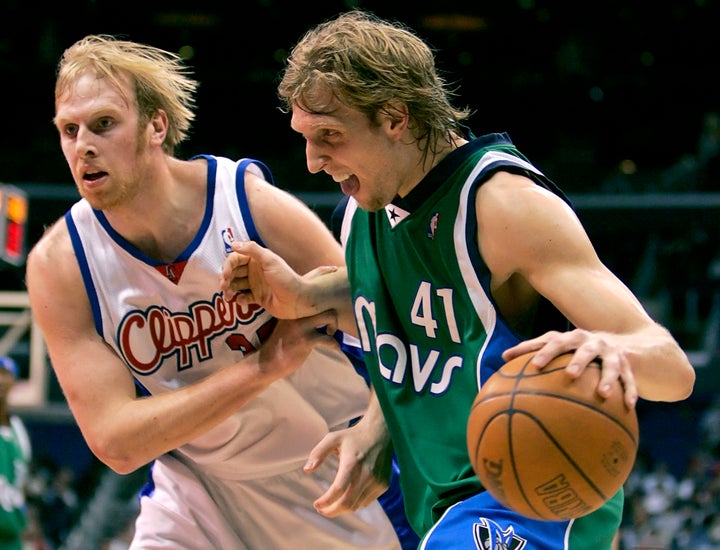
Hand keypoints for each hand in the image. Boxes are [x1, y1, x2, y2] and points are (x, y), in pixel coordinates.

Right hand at [220, 240, 337, 318]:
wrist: (298, 299)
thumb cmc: (286, 278)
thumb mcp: (270, 260)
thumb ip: (252, 250)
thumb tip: (233, 243)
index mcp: (257, 260)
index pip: (235, 259)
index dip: (228, 266)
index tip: (226, 275)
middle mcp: (255, 271)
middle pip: (233, 272)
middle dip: (226, 279)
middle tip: (224, 287)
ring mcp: (256, 285)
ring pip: (236, 285)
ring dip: (229, 290)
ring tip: (228, 297)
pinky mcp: (258, 298)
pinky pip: (243, 298)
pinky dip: (240, 299)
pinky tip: (242, 301)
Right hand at [258, 311, 339, 381]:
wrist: (266, 362)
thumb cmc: (278, 346)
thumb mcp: (286, 326)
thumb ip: (298, 319)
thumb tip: (316, 318)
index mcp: (291, 309)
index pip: (312, 298)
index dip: (322, 306)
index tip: (324, 316)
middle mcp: (296, 314)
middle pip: (323, 304)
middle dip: (331, 314)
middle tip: (328, 326)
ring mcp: (301, 327)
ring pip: (328, 316)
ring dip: (334, 325)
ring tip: (330, 334)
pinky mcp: (306, 340)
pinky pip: (328, 338)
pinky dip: (334, 344)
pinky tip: (334, 347)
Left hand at [303, 418, 393, 516]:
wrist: (380, 434)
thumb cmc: (353, 437)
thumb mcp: (333, 438)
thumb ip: (318, 453)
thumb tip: (306, 469)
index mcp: (352, 463)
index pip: (338, 490)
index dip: (326, 501)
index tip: (316, 504)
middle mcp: (366, 474)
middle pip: (347, 504)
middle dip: (332, 511)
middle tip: (321, 510)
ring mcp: (377, 481)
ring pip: (357, 506)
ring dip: (343, 509)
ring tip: (332, 504)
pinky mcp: (383, 485)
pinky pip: (366, 502)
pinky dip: (355, 503)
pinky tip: (348, 496)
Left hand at [502, 328, 638, 407]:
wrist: (624, 343)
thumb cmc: (578, 349)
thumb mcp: (560, 347)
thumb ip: (534, 352)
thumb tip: (501, 360)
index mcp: (572, 338)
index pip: (554, 341)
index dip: (544, 352)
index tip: (534, 366)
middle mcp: (592, 342)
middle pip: (584, 350)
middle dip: (577, 361)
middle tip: (569, 375)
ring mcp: (611, 353)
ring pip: (610, 365)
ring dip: (607, 378)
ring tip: (602, 394)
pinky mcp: (628, 365)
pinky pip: (630, 380)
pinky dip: (630, 392)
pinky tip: (629, 407)